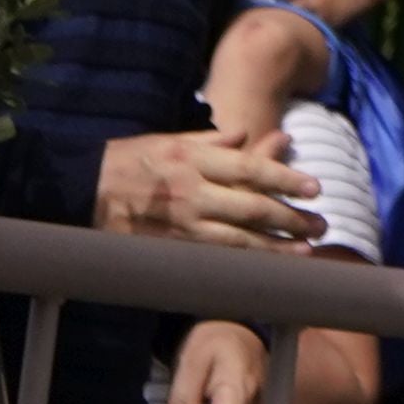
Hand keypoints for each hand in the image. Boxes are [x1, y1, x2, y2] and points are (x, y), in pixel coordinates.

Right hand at [94, 125, 317, 249]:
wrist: (82, 190)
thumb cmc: (129, 160)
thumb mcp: (170, 138)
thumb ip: (212, 138)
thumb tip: (248, 134)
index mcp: (194, 158)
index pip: (251, 169)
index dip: (286, 178)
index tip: (314, 188)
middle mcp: (192, 190)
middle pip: (251, 207)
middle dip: (290, 218)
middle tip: (321, 225)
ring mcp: (181, 223)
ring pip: (237, 239)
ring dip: (274, 247)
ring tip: (305, 252)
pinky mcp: (170, 247)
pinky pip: (212, 257)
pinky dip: (241, 264)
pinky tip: (263, 269)